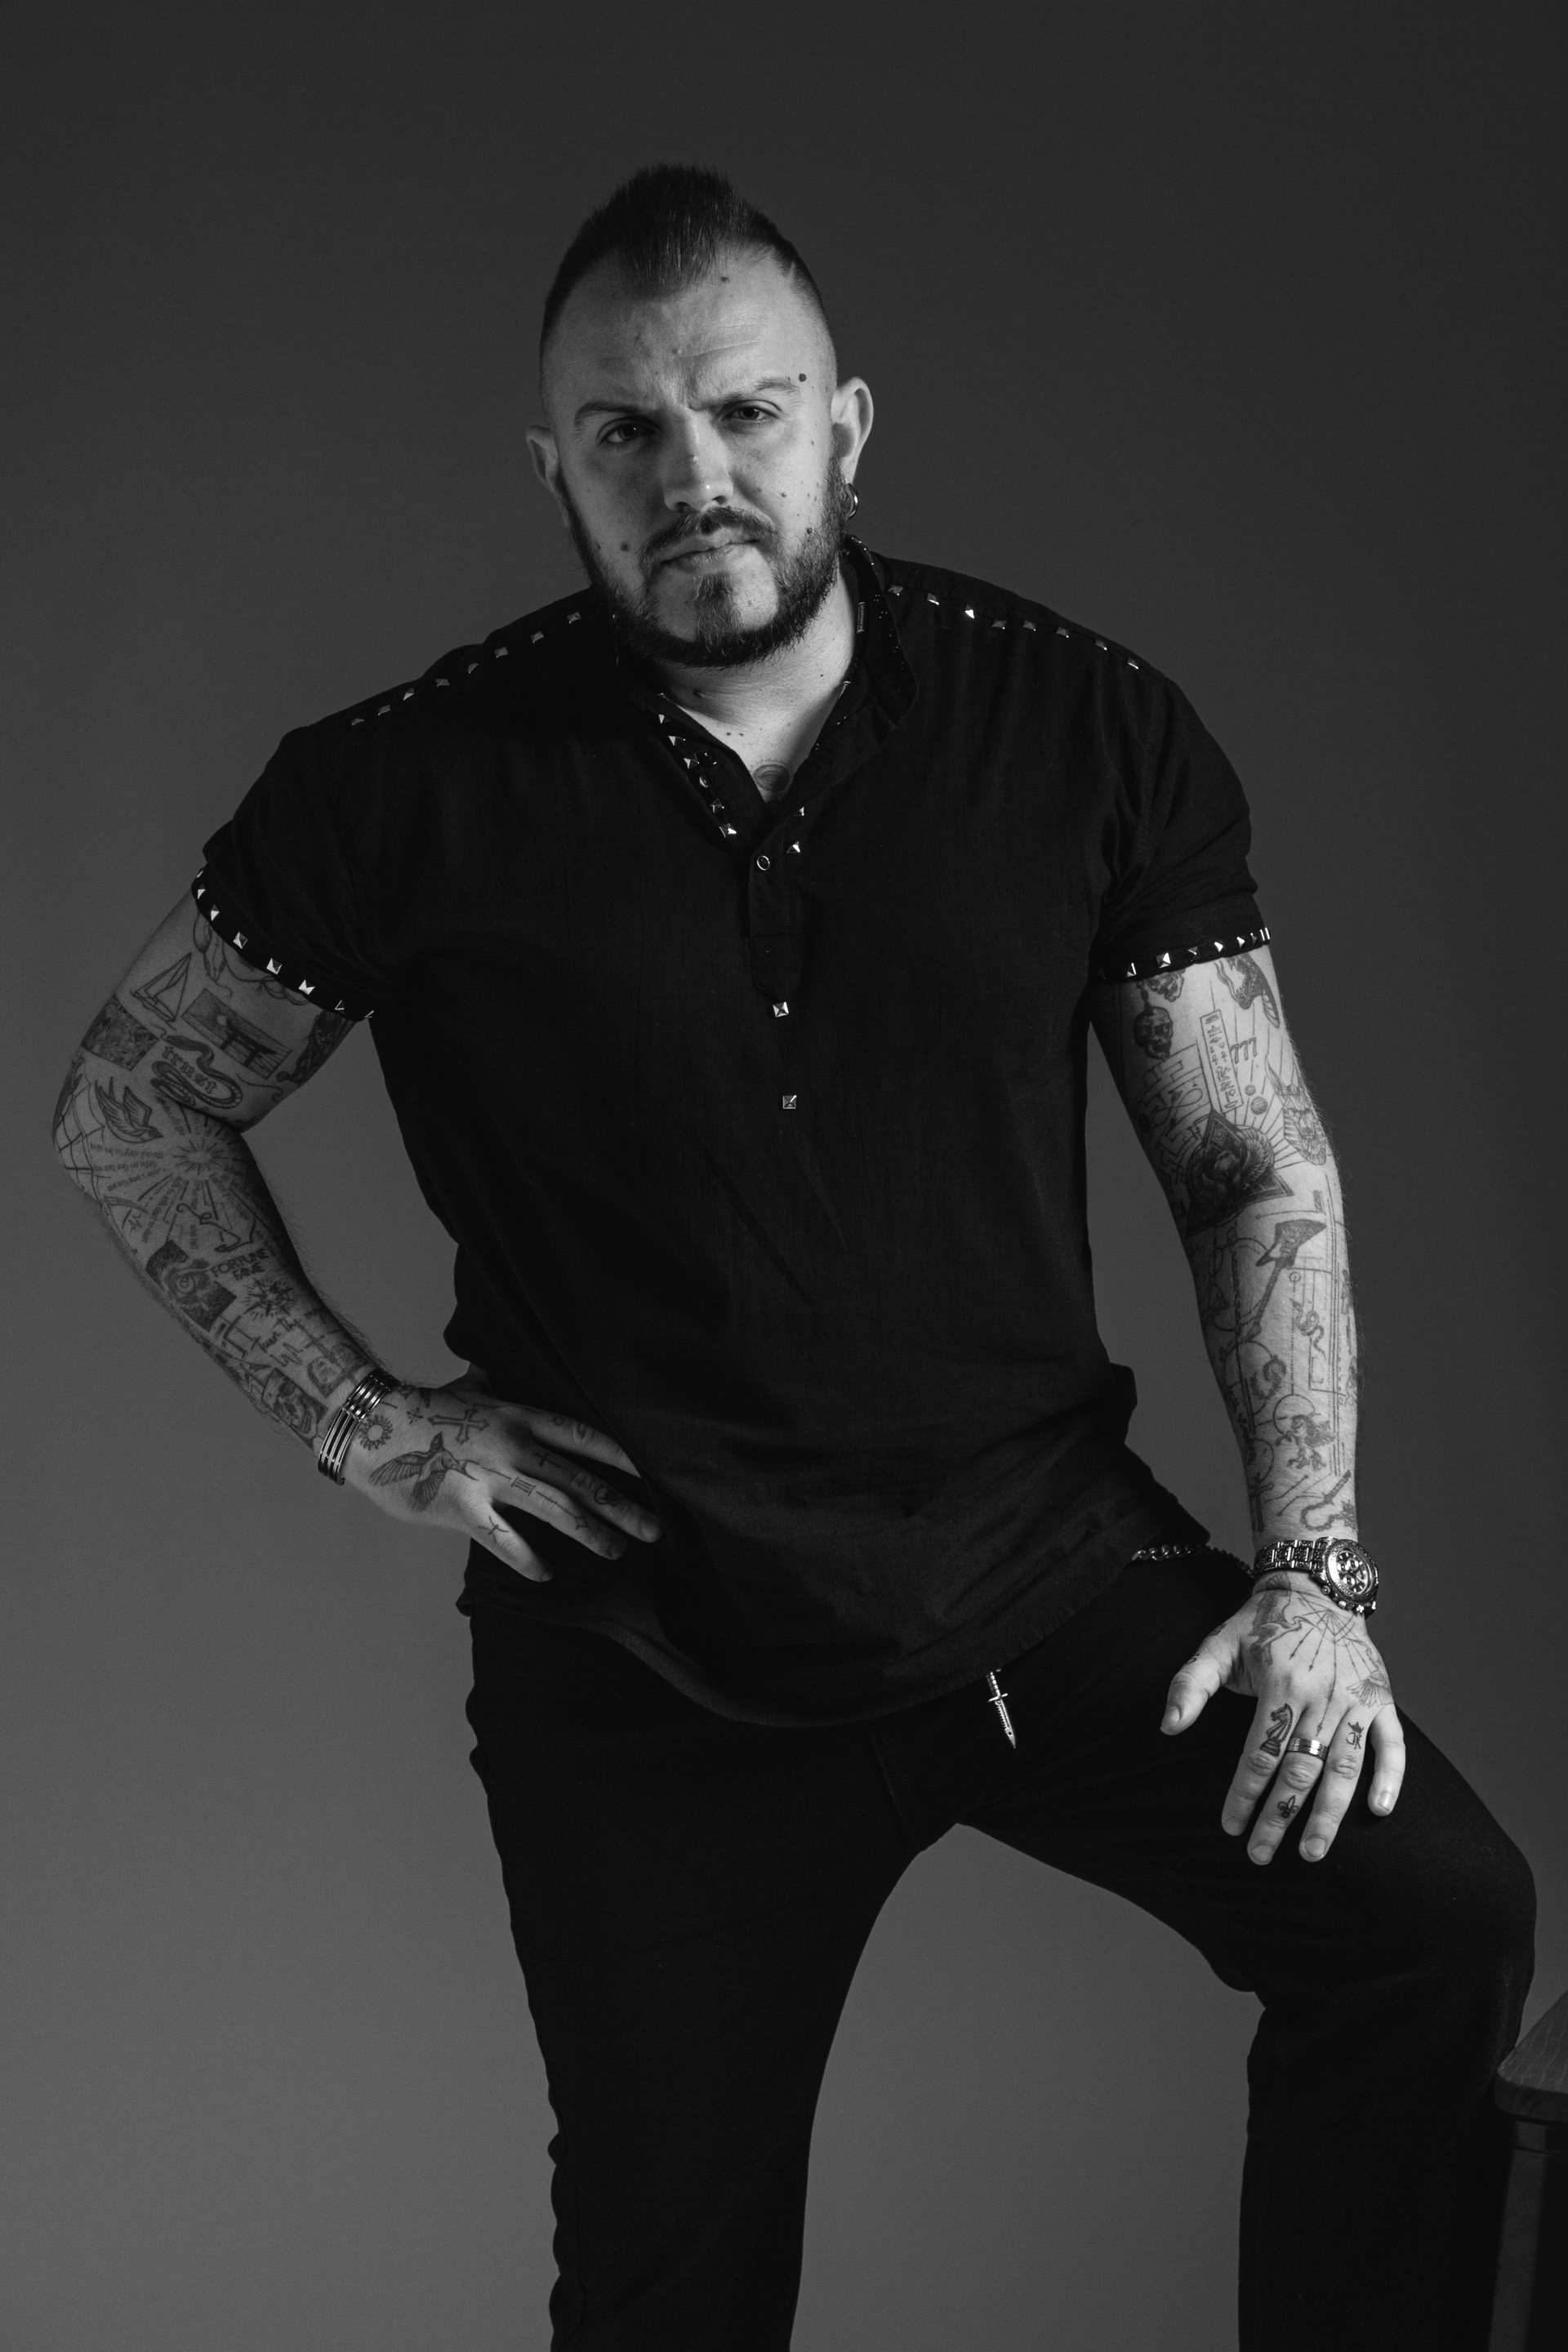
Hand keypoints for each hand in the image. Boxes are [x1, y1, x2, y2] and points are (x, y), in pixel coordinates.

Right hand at [343, 1373, 660, 1582]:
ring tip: (616, 1551)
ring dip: (591, 1533)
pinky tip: (548, 1574)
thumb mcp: (469, 1388)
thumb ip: (493, 1383)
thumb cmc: (423, 1409)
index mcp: (520, 1415)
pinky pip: (506, 1540)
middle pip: (581, 1478)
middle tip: (654, 1530)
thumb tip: (496, 1365)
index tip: (652, 1474)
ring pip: (555, 1508)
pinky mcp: (463, 1508)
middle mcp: (514, 1445)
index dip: (620, 1455)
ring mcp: (489, 1476)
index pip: (584, 1435)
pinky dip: (529, 1559)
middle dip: (622, 1506)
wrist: (370, 1427)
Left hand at [1160, 1571, 1404, 1864]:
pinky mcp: (1382, 1699)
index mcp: (1281, 1684)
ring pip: (1344, 1766)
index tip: (1230, 1827)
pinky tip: (1379, 1811)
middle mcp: (1322, 1696)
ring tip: (1313, 1852)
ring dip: (1329, 1813)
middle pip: (1300, 1768)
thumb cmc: (1262, 1624)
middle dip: (1279, 1817)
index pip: (1261, 1753)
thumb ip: (1191, 1684)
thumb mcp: (1218, 1643)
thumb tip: (1168, 1726)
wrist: (1316, 1588)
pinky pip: (1393, 1744)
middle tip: (1261, 1855)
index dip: (1244, 1792)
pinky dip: (1390, 1778)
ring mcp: (1356, 1700)